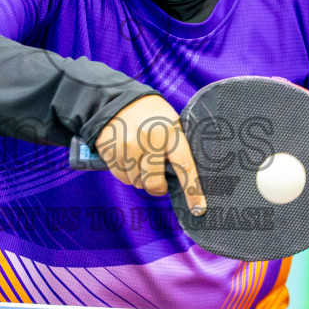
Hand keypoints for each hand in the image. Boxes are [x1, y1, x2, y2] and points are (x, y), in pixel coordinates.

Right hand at [94, 95, 207, 215]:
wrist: (117, 100)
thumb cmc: (151, 116)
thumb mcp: (170, 123)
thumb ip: (177, 147)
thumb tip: (182, 180)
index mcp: (171, 131)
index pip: (185, 166)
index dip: (192, 190)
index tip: (198, 209)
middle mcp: (149, 138)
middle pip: (154, 181)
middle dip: (157, 188)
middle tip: (159, 184)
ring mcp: (128, 144)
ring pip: (136, 182)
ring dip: (140, 178)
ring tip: (141, 161)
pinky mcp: (111, 150)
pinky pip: (121, 177)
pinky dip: (126, 174)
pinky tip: (128, 158)